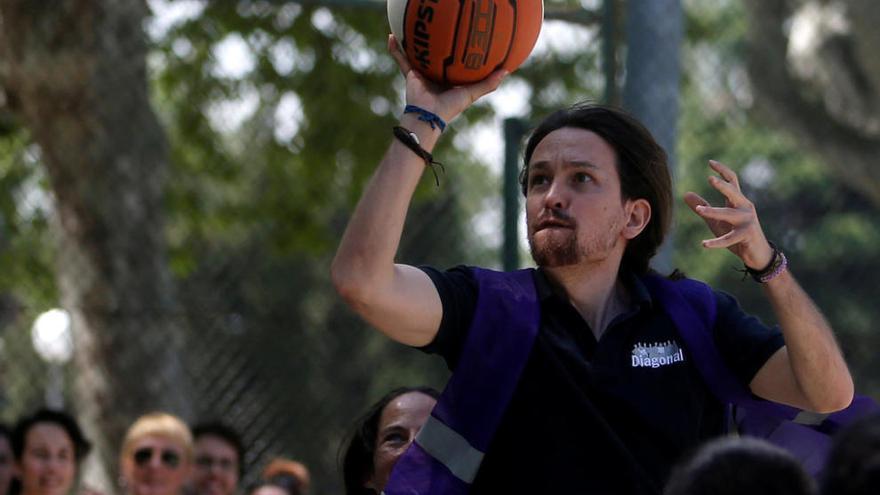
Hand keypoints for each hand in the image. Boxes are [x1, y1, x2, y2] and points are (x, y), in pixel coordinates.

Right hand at [387, 34, 506, 123]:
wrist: (428, 115)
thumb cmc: (450, 107)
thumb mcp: (471, 93)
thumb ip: (488, 84)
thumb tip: (507, 70)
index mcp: (449, 78)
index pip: (454, 60)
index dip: (458, 49)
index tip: (464, 36)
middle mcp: (435, 74)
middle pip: (435, 54)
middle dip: (435, 42)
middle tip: (436, 25)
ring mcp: (421, 73)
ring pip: (416, 53)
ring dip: (412, 41)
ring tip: (412, 25)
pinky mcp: (409, 74)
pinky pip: (401, 59)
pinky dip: (395, 49)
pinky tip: (391, 35)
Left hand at [684, 160, 773, 269]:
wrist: (757, 253)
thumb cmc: (736, 233)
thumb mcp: (716, 220)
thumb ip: (702, 207)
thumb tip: (685, 194)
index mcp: (738, 201)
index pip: (732, 180)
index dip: (722, 171)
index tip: (710, 162)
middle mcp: (744, 207)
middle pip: (733, 192)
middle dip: (722, 186)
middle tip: (710, 179)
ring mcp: (747, 221)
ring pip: (728, 214)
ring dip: (713, 212)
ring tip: (699, 211)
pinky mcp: (747, 235)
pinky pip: (729, 238)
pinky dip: (716, 242)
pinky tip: (704, 244)